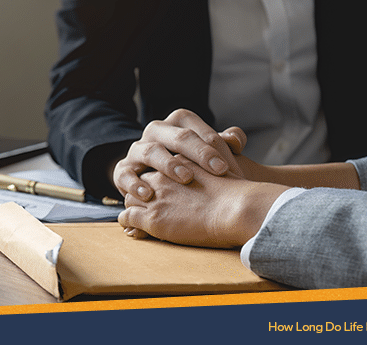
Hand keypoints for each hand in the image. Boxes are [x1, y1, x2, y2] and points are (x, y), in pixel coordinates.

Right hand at [113, 109, 246, 201]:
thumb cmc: (190, 165)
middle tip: (218, 170)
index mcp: (176, 124)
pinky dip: (135, 184)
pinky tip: (148, 194)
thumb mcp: (207, 154)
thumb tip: (236, 140)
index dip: (211, 142)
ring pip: (150, 150)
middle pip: (175, 135)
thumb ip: (223, 145)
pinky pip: (125, 174)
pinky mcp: (122, 171)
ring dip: (169, 164)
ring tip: (186, 179)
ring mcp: (137, 151)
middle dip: (199, 152)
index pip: (192, 125)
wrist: (154, 178)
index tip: (229, 164)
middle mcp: (155, 132)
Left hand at [117, 167, 287, 248]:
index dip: (158, 179)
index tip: (159, 188)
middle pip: (140, 180)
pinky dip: (127, 222)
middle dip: (141, 191)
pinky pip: (127, 217)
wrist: (238, 208)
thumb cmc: (239, 192)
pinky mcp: (152, 218)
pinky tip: (133, 229)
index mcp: (178, 162)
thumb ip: (217, 158)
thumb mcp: (225, 164)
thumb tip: (232, 138)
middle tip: (145, 202)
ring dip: (132, 207)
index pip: (157, 166)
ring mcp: (155, 196)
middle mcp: (162, 176)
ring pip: (130, 198)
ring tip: (136, 217)